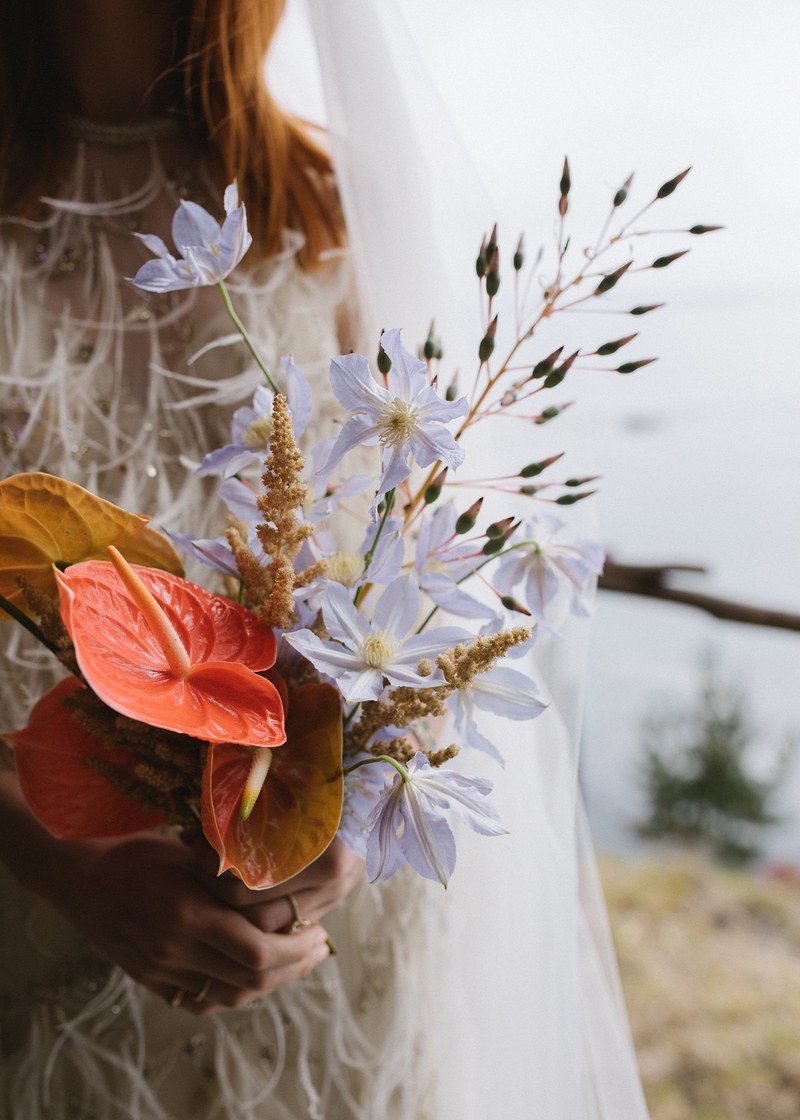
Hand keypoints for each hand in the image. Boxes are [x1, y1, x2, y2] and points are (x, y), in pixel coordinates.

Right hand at [49, 831, 330, 1014]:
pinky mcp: (153, 981)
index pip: (256, 952)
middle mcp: (175, 951)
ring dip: (271, 982)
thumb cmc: (137, 854)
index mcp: (187, 916)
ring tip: (296, 961)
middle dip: (293, 967)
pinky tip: (258, 973)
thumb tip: (285, 876)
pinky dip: (238, 991)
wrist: (79, 879)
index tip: (319, 930)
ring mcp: (162, 972)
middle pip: (250, 980)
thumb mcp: (187, 853)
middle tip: (318, 947)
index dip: (295, 948)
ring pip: (231, 995)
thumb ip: (230, 874)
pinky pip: (206, 999)